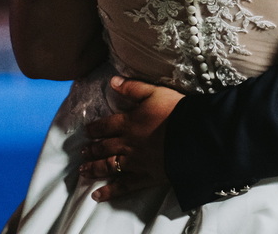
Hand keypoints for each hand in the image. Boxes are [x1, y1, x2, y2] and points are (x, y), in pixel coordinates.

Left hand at [79, 76, 183, 201]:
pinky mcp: (145, 176)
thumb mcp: (155, 93)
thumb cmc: (176, 111)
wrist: (194, 135)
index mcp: (129, 123)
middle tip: (83, 152)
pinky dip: (110, 191)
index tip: (86, 132)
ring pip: (109, 166)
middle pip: (104, 147)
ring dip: (94, 168)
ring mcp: (135, 162)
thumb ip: (133, 88)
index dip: (94, 129)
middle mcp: (127, 144)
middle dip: (92, 150)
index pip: (105, 126)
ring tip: (84, 171)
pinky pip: (124, 186)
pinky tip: (97, 196)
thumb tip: (112, 81)